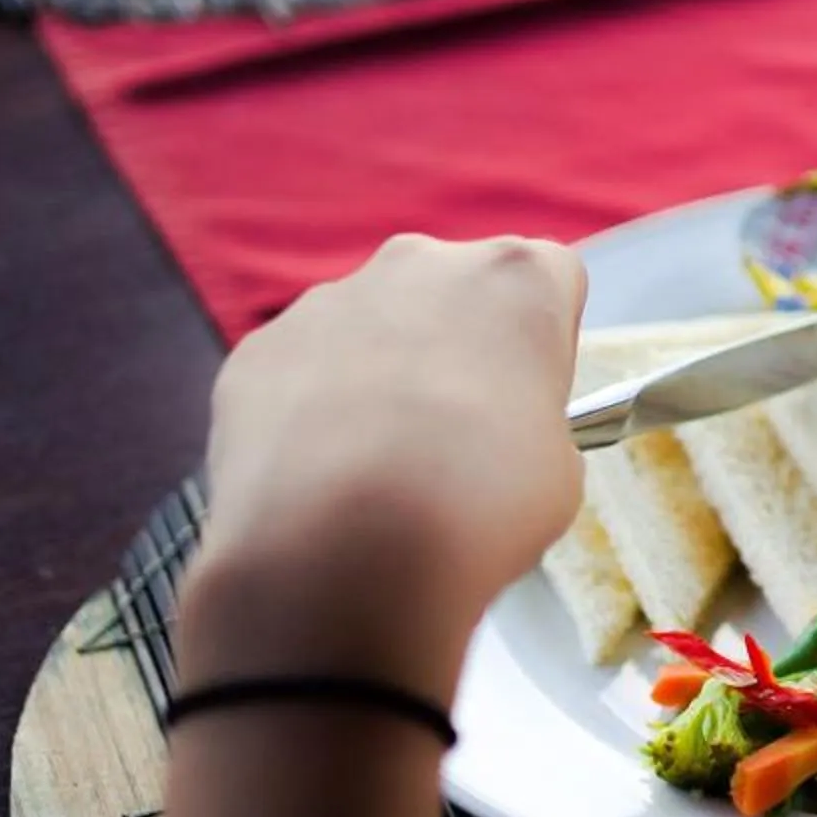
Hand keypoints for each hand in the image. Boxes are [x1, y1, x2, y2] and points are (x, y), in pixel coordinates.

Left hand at [179, 234, 588, 706]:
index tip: (527, 401)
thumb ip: (529, 418)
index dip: (540, 346)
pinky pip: (301, 370)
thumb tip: (489, 432)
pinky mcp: (258, 348)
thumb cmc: (480, 504)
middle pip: (452, 291)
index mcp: (515, 278)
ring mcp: (328, 300)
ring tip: (377, 468)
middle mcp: (420, 263)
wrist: (340, 552)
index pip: (548, 281)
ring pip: (371, 328)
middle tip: (454, 436)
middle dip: (455, 348)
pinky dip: (313, 410)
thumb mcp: (558, 468)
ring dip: (381, 376)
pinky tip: (319, 478)